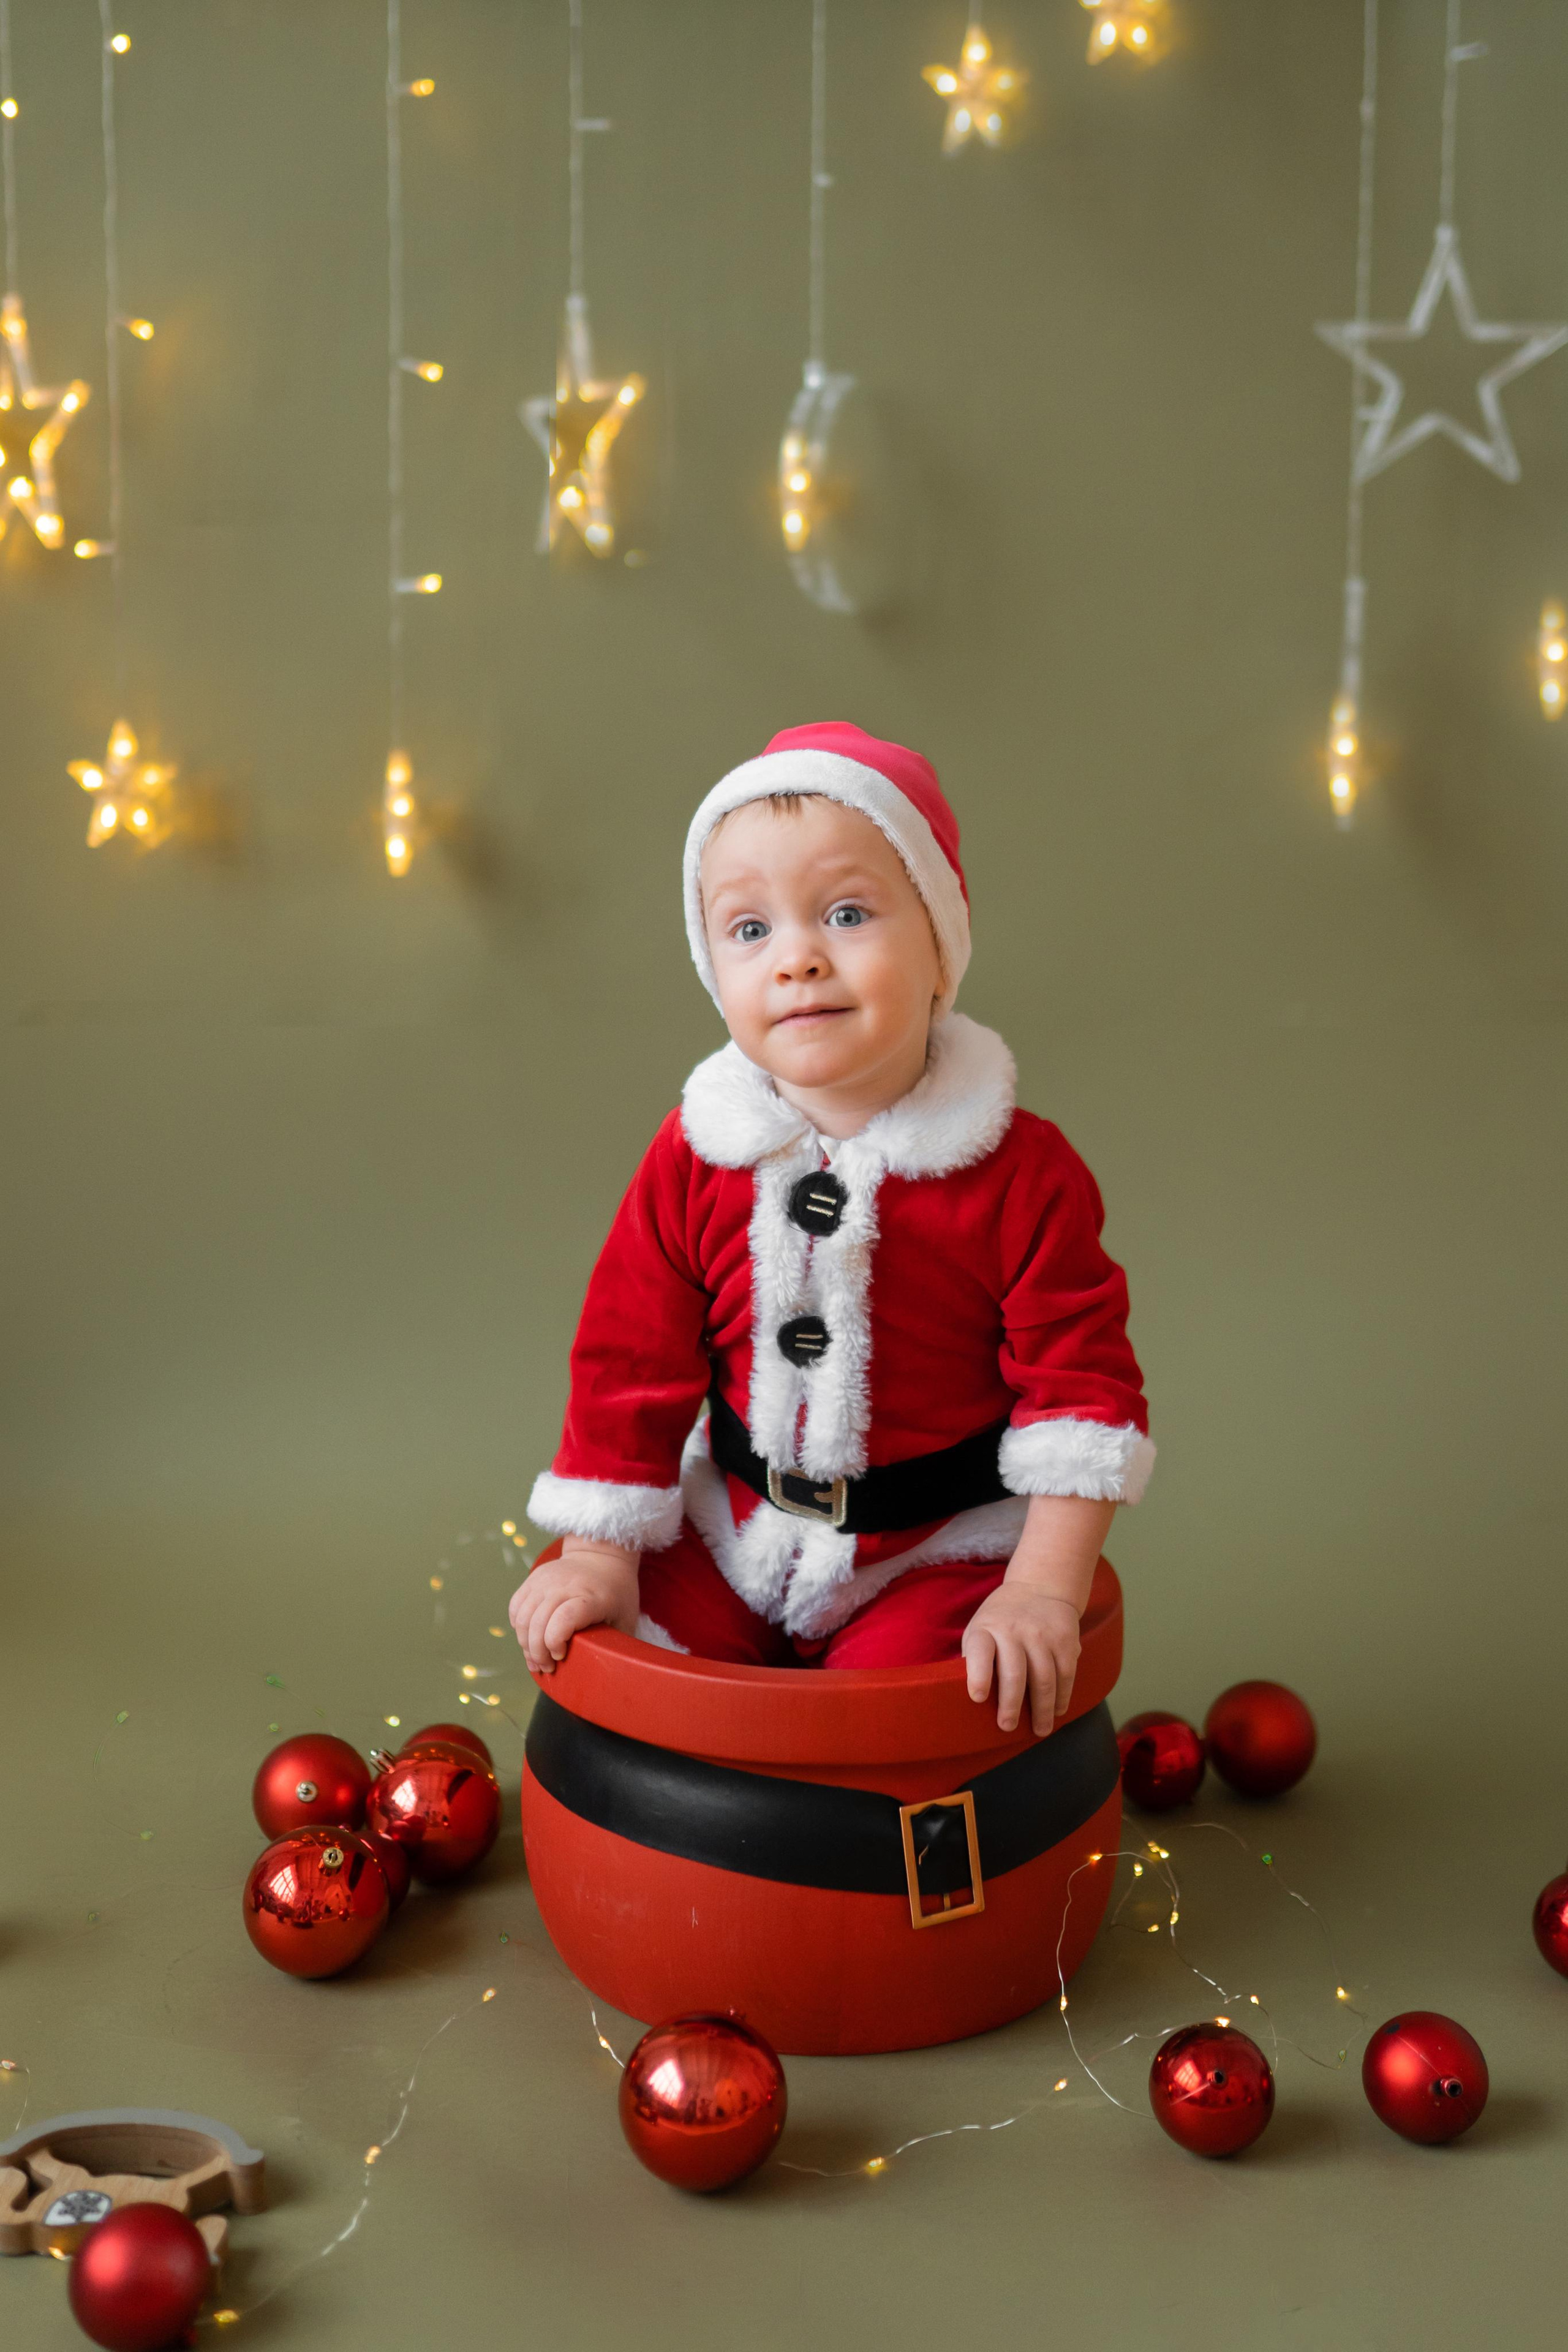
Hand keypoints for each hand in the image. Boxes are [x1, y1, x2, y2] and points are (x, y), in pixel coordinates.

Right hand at [509, 1542, 639, 1673]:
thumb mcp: (626, 1618)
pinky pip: (516, 1606)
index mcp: (592, 1597)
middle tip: (547, 1668)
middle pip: (538, 1622)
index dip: (556, 1641)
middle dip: (537, 1653)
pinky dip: (517, 1626)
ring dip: (525, 1644)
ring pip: (522, 1617)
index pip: (565, 1618)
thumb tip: (609, 1675)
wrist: (602, 1554)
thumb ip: (617, 1644)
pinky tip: (528, 1638)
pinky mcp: (534, 1577)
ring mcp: (546, 1580)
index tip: (561, 1656)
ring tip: (536, 1660)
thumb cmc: (617, 1592)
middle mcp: (566, 1586)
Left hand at [961, 1585, 1081, 1736]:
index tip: (978, 1697)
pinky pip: (1065, 1673)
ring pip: (1044, 1678)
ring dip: (1042, 1709)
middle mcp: (1013, 1630)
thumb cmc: (1000, 1620)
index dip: (979, 1674)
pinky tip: (1057, 1711)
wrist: (1040, 1587)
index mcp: (986, 1629)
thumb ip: (974, 1658)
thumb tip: (960, 1696)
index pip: (980, 1650)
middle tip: (1007, 1727)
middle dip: (1011, 1704)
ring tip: (1039, 1730)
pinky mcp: (1065, 1639)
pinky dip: (1062, 1696)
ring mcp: (1041, 1634)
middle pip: (1014, 1672)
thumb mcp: (979, 1628)